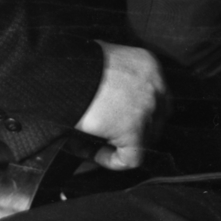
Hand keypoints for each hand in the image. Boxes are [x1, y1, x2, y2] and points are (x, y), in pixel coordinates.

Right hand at [75, 42, 168, 170]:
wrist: (63, 76)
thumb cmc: (75, 66)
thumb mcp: (103, 59)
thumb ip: (113, 76)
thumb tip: (107, 95)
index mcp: (148, 64)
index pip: (157, 96)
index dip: (141, 112)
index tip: (119, 120)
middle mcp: (155, 85)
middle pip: (157, 118)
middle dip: (136, 130)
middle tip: (110, 135)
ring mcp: (147, 108)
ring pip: (144, 139)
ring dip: (120, 144)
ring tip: (93, 144)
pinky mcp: (134, 130)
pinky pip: (131, 158)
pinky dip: (112, 161)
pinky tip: (92, 154)